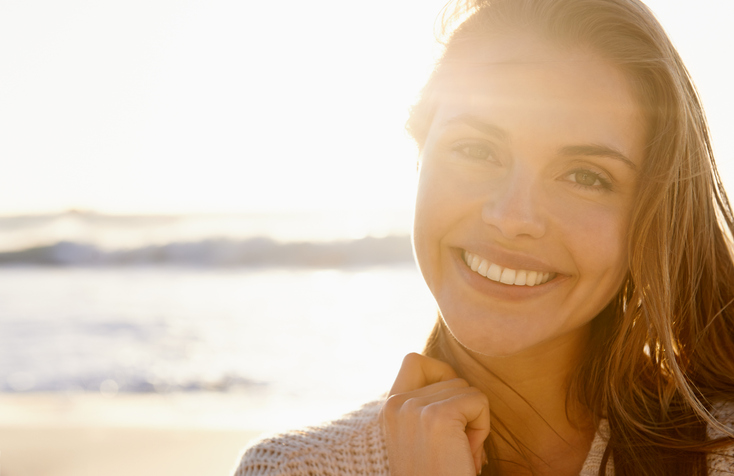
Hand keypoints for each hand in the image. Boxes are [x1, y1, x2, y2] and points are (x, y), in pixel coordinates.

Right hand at [380, 353, 489, 474]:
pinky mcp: (438, 417)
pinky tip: (467, 455)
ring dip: (473, 422)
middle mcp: (396, 404)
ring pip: (467, 390)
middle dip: (463, 410)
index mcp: (389, 408)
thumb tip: (458, 380)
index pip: (414, 360)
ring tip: (458, 453)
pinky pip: (479, 402)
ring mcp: (414, 408)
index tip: (448, 413)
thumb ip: (427, 406)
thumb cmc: (438, 475)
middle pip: (451, 377)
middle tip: (453, 449)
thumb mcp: (422, 436)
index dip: (441, 376)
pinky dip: (482, 428)